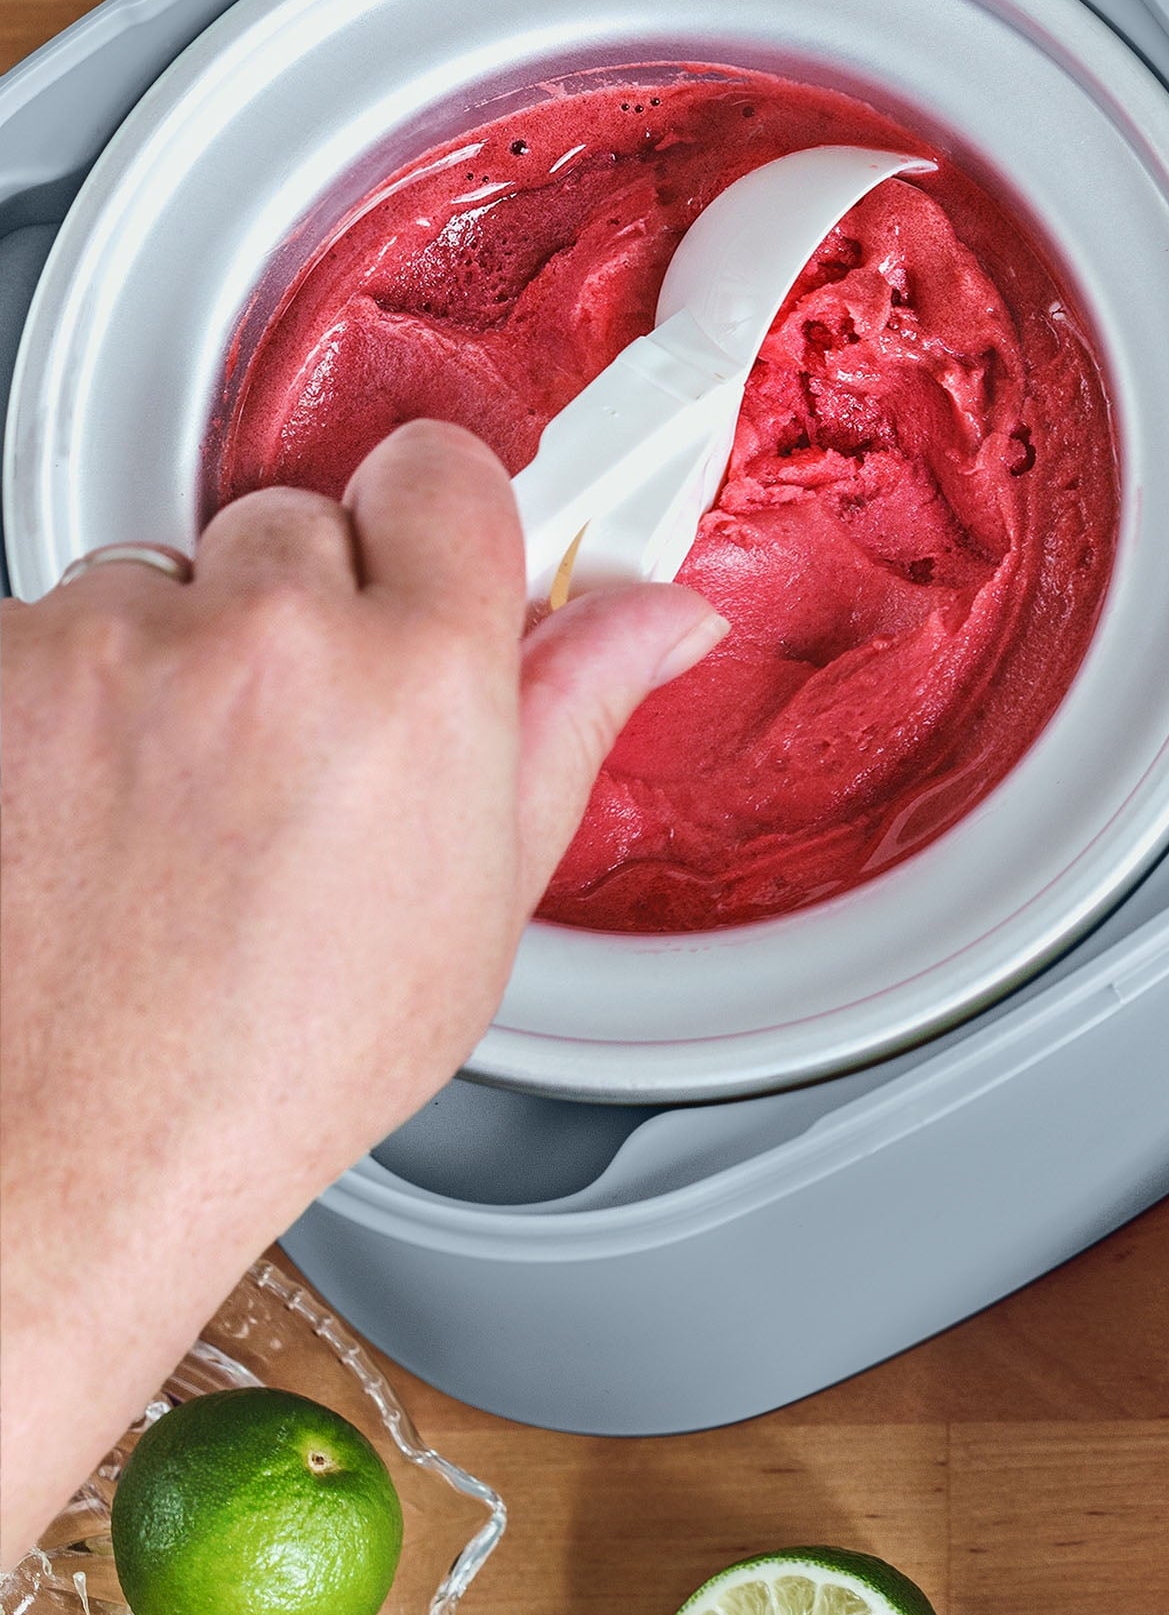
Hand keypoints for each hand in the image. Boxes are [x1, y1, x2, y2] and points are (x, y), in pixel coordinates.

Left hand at [0, 422, 719, 1555]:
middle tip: (308, 739)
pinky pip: (51, 626)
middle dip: (307, 606)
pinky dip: (71, 694)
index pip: (443, 470)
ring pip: (165, 574)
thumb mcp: (490, 893)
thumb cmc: (281, 1056)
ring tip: (191, 793)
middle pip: (301, 522)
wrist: (79, 1144)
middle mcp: (266, 634)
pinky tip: (102, 803)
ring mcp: (111, 645)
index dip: (440, 524)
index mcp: (420, 676)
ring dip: (178, 648)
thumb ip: (575, 711)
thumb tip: (661, 619)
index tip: (433, 568)